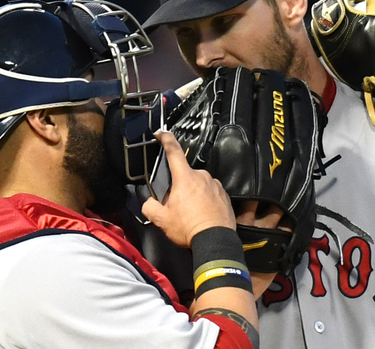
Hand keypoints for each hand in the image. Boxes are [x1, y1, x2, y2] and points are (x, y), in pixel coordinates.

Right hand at [141, 131, 235, 246]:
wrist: (215, 241)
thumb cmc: (189, 228)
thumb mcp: (162, 220)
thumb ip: (150, 207)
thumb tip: (148, 203)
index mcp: (185, 178)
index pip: (174, 152)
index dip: (166, 139)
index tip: (161, 133)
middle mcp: (202, 177)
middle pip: (186, 176)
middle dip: (180, 188)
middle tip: (178, 207)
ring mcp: (216, 185)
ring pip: (199, 186)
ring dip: (194, 196)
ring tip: (192, 215)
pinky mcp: (225, 195)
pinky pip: (212, 194)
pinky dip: (206, 202)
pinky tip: (203, 216)